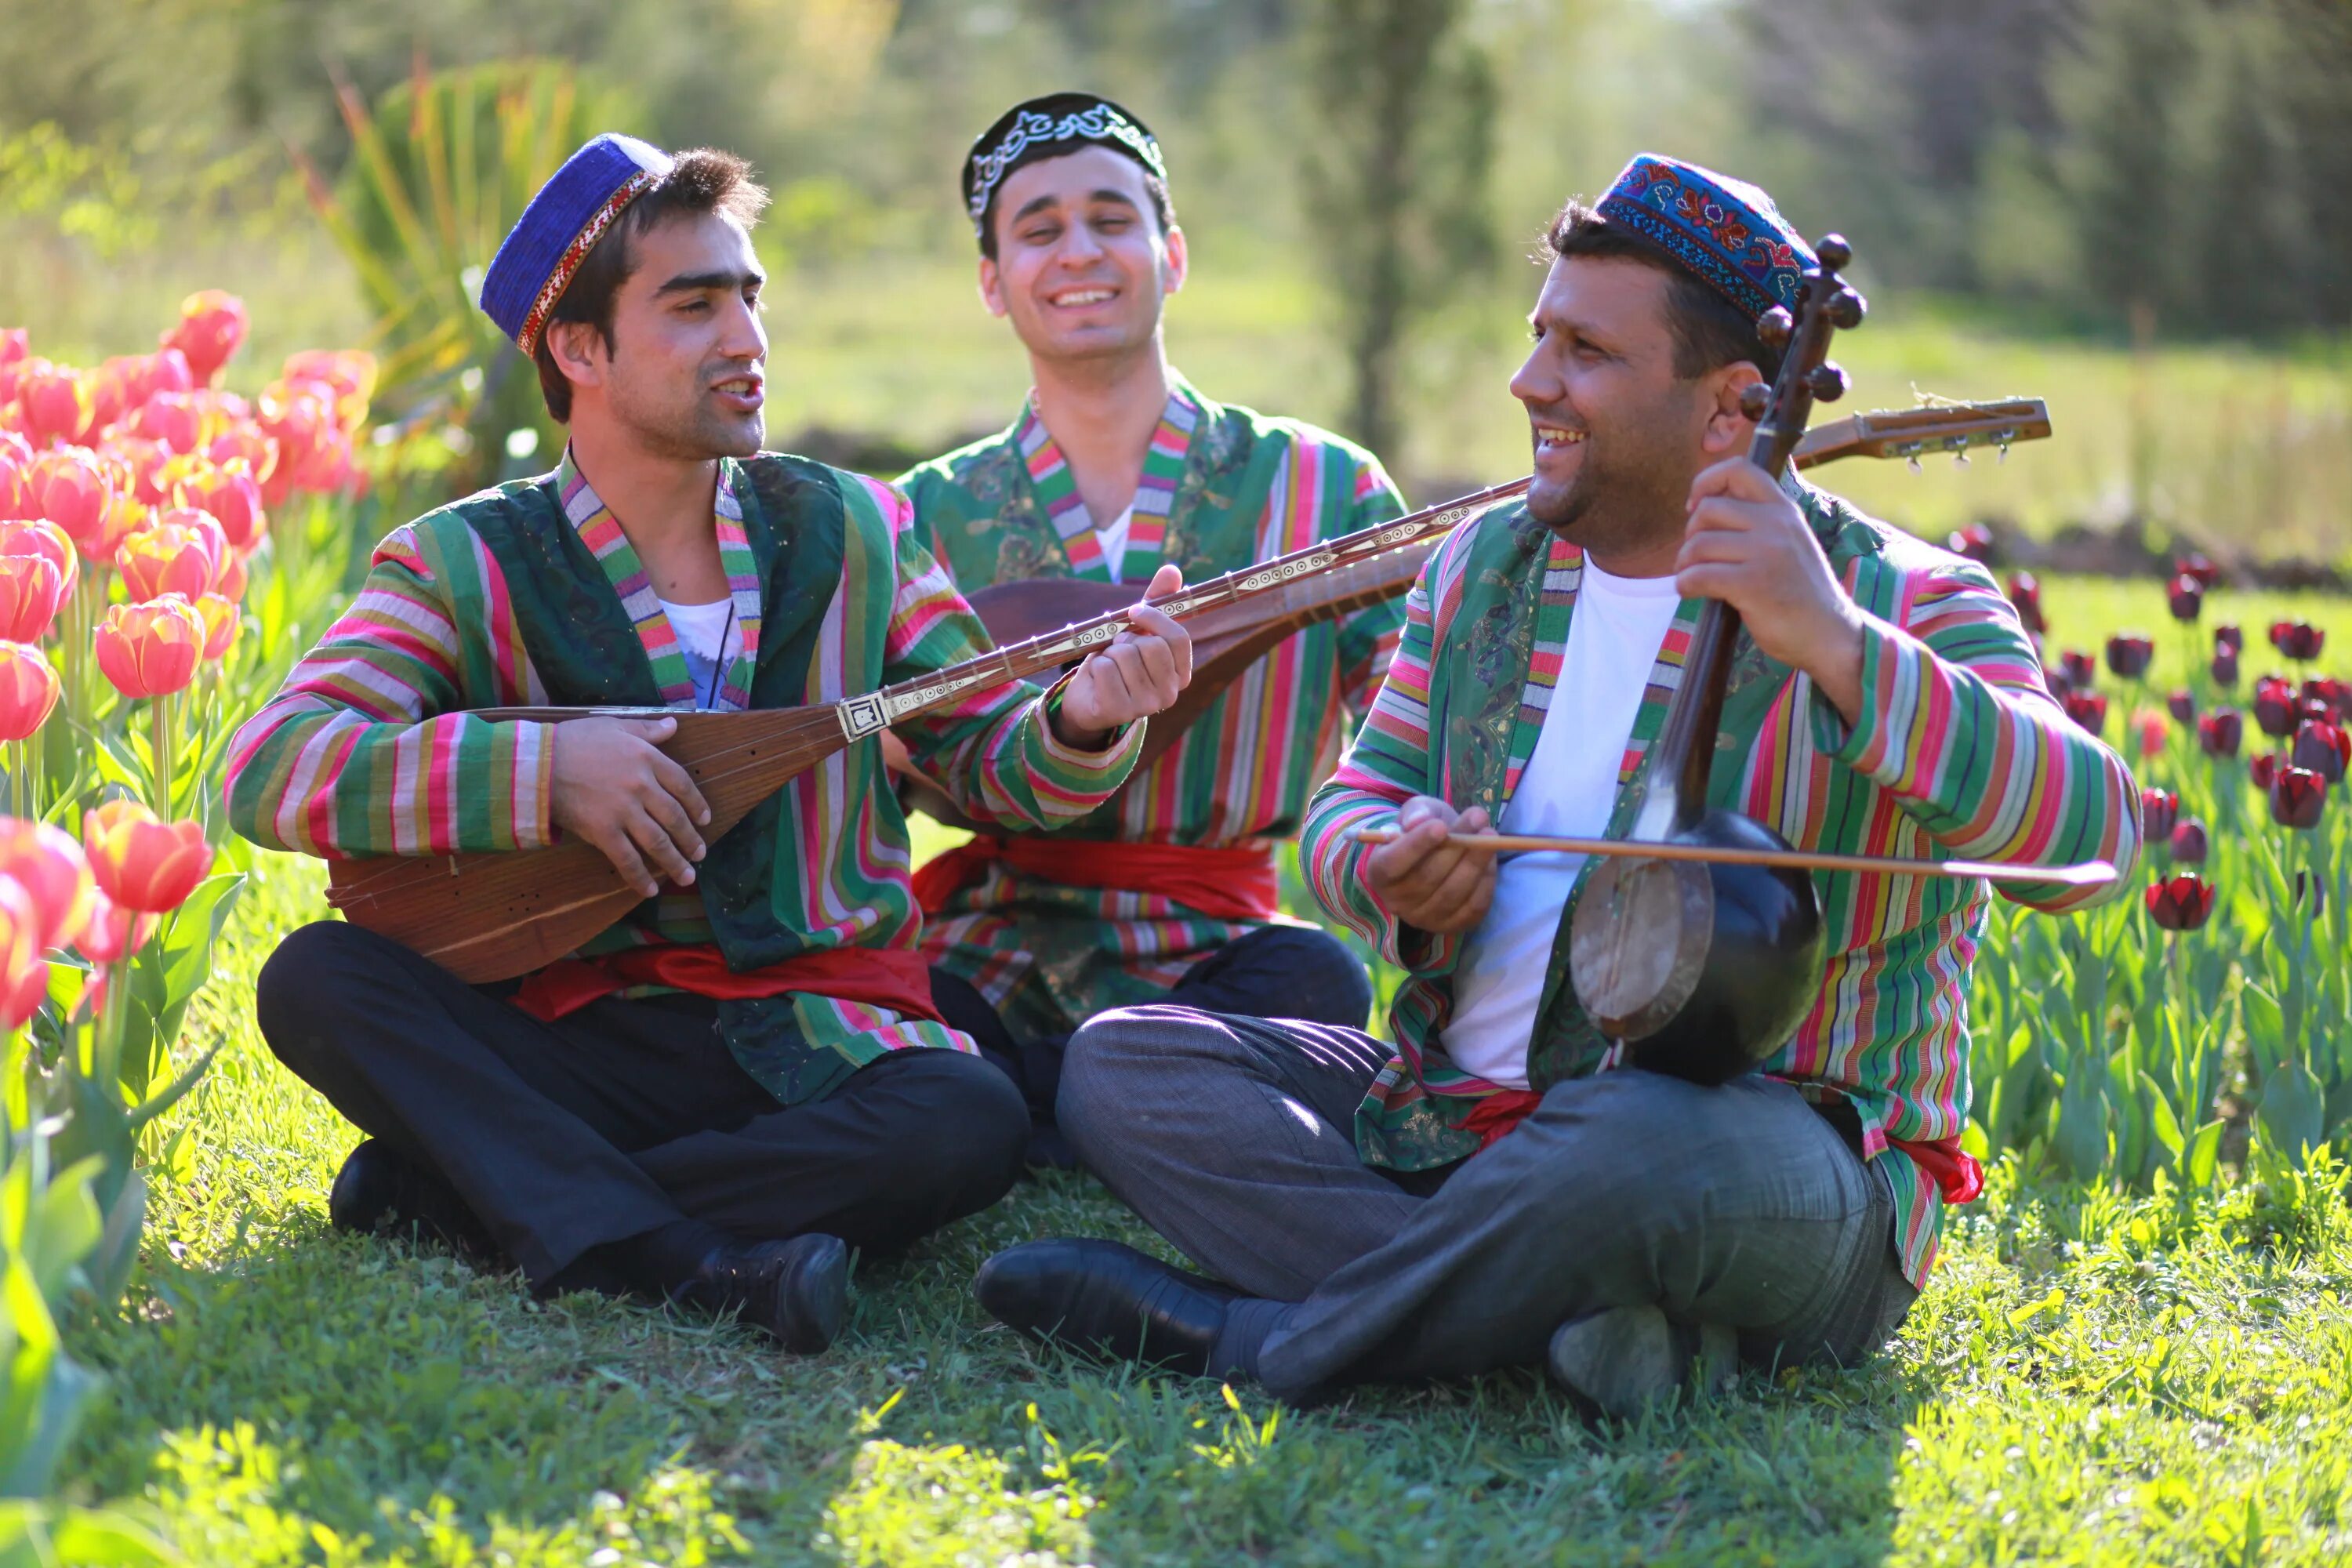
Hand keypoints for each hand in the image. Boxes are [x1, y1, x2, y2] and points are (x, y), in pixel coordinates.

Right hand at [549, 715, 712, 898]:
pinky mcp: (603, 832)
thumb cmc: (574, 741)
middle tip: (700, 854)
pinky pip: (627, 860)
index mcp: (647, 758)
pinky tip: (651, 890)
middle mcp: (641, 786)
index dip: (697, 804)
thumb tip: (673, 724)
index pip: (683, 784)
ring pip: (657, 842)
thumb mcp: (614, 725)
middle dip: (690, 840)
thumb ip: (647, 729)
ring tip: (687, 877)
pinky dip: (640, 878)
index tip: (705, 819)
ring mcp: (623, 811)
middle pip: (674, 817)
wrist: (537, 763)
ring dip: (675, 862)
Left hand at [1052, 562, 1194, 748]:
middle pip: (1151, 646)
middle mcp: (1170, 694)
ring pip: (1125, 656)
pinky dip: (1095, 667)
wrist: (1088, 699)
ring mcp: (1145, 707)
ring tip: (1108, 666)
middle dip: (1126, 639)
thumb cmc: (1117, 662)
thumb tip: (1172, 570)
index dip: (1155, 619)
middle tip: (1118, 649)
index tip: (1134, 610)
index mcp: (1180, 674)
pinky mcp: (1118, 712)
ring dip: (1108, 653)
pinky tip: (1097, 679)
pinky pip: (1105, 669)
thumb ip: (1156, 602)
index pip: (1178, 639)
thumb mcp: (1137, 632)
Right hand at [1364, 796, 1496, 935]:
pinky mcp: (1451, 926)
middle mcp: (1396, 901)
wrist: (1434, 858)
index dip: (1416, 846)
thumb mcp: (1417, 813)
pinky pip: (1473, 906)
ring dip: (1475, 861)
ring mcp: (1424, 918)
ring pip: (1453, 892)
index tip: (1440, 826)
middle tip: (1478, 818)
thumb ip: (1417, 812)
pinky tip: (1489, 860)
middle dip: (1457, 847)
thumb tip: (1420, 820)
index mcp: (1379, 872)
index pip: (1393, 864)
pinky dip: (1485, 881)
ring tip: (1489, 835)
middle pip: (1427, 878)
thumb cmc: (1421, 832)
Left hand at [1677, 456, 1866, 721]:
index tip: (1695, 505)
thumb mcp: (1789, 542)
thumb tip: (1705, 511)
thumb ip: (1759, 523)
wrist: (1829, 633)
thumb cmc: (1801, 593)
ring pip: (1699, 544)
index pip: (1739, 469)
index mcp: (1784, 509)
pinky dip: (1685, 584)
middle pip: (1708, 509)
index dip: (1706, 481)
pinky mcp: (1752, 584)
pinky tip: (1691, 592)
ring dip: (1684, 563)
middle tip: (1695, 557)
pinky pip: (1699, 575)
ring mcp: (1766, 553)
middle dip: (1691, 534)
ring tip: (1691, 577)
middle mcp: (1776, 524)